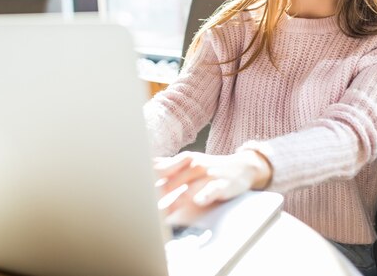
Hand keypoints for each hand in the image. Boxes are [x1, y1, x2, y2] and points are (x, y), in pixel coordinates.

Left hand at [153, 150, 271, 215]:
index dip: (145, 182)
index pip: (160, 171)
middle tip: (143, 210)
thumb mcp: (190, 162)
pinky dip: (205, 195)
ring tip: (162, 215)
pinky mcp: (222, 185)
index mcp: (183, 161)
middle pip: (170, 183)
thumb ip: (169, 165)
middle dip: (156, 198)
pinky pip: (212, 190)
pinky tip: (198, 201)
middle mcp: (194, 166)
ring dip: (174, 202)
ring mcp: (208, 175)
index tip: (133, 194)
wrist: (243, 166)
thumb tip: (146, 164)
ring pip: (188, 189)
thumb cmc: (212, 167)